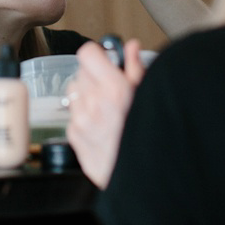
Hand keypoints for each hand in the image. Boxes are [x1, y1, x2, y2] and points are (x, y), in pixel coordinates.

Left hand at [65, 38, 145, 188]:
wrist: (143, 178)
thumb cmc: (152, 138)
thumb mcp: (149, 97)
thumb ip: (136, 68)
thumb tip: (130, 47)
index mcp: (113, 89)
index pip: (87, 54)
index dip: (96, 55)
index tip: (103, 60)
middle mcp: (93, 103)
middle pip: (80, 72)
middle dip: (93, 76)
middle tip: (110, 88)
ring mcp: (81, 121)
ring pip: (73, 92)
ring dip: (85, 95)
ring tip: (105, 108)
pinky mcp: (74, 137)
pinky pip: (72, 116)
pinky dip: (83, 117)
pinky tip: (101, 126)